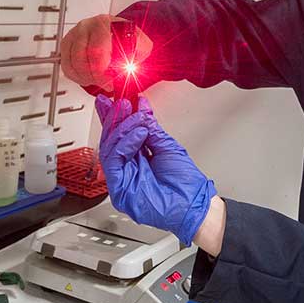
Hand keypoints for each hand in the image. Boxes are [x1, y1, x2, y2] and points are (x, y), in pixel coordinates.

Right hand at [61, 14, 153, 88]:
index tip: (111, 82)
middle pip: (82, 59)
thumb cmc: (127, 39)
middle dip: (95, 78)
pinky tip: (88, 76)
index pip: (97, 52)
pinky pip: (66, 66)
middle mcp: (86, 26)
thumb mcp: (141, 45)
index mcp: (104, 24)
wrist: (117, 32)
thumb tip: (129, 69)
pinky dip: (77, 76)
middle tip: (106, 84)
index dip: (103, 73)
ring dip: (86, 78)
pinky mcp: (66, 43)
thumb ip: (138, 55)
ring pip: (73, 64)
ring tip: (98, 80)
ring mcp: (74, 34)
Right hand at [96, 95, 216, 245]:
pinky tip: (138, 133)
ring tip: (137, 118)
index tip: (113, 99)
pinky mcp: (119, 189)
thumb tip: (141, 106)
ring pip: (109, 147)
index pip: (119, 135)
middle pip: (110, 140)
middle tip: (122, 103)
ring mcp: (122, 179)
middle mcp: (127, 168)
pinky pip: (114, 161)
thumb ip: (150, 126)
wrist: (194, 203)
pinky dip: (125, 143)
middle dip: (115, 118)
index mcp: (137, 158)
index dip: (114, 117)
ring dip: (123, 128)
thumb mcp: (165, 145)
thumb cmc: (185, 182)